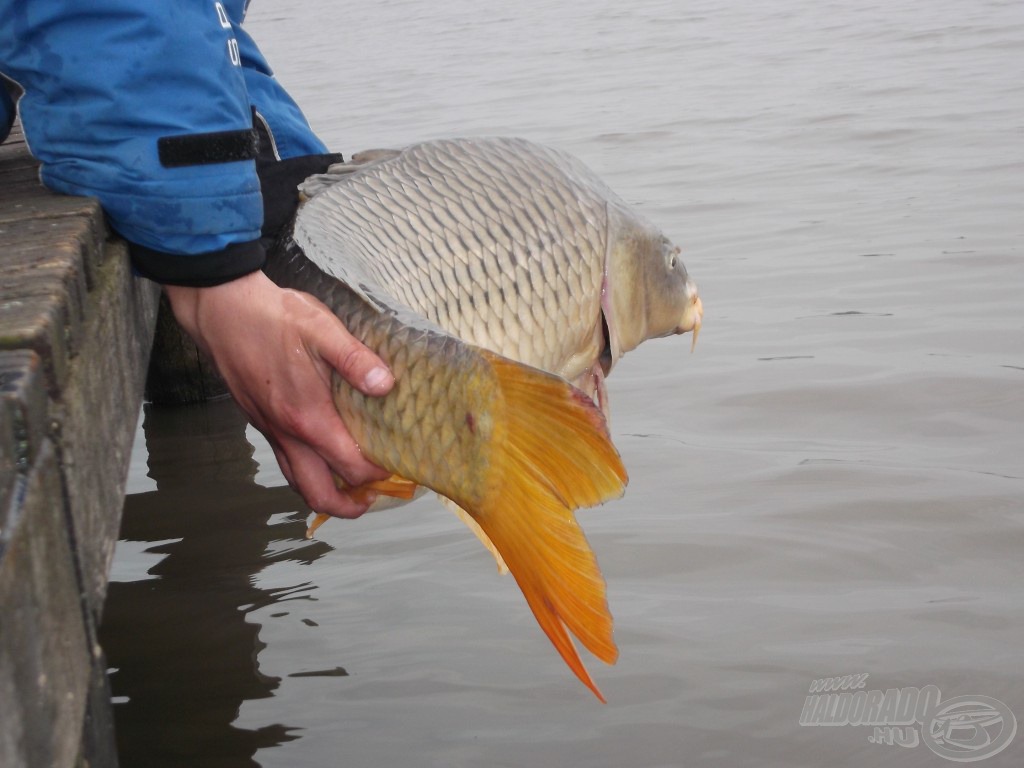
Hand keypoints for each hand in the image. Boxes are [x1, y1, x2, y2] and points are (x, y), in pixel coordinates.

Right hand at [164, 270, 394, 517]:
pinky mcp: (260, 421)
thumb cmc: (271, 317)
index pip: (350, 466)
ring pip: (297, 482)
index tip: (397, 464)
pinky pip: (285, 461)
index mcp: (308, 418)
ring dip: (325, 493)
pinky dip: (307, 471)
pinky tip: (320, 452)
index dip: (377, 473)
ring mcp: (270, 430)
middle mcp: (287, 434)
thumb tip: (386, 385)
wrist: (220, 310)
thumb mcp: (321, 329)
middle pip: (318, 493)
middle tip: (372, 498)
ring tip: (350, 486)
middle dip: (348, 506)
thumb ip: (356, 360)